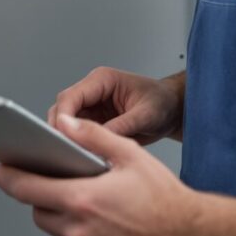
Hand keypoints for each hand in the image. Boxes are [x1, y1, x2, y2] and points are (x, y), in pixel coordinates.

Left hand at [0, 116, 199, 235]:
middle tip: (66, 185)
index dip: (8, 177)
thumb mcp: (130, 155)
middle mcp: (79, 233)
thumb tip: (64, 124)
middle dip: (45, 196)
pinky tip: (106, 229)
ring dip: (64, 219)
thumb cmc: (166, 200)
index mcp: (83, 200)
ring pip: (57, 234)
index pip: (28, 188)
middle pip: (39, 211)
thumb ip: (92, 136)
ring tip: (95, 208)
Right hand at [50, 68, 182, 144]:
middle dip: (61, 130)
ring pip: (66, 123)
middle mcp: (93, 91)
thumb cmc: (164, 103)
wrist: (174, 110)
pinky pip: (78, 133)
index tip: (63, 135)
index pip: (70, 96)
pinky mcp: (95, 121)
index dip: (63, 117)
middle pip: (62, 109)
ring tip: (76, 155)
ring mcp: (92, 107)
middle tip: (66, 151)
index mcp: (103, 80)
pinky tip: (84, 155)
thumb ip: (120, 126)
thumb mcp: (145, 116)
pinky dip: (78, 144)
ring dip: (68, 138)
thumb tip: (96, 139)